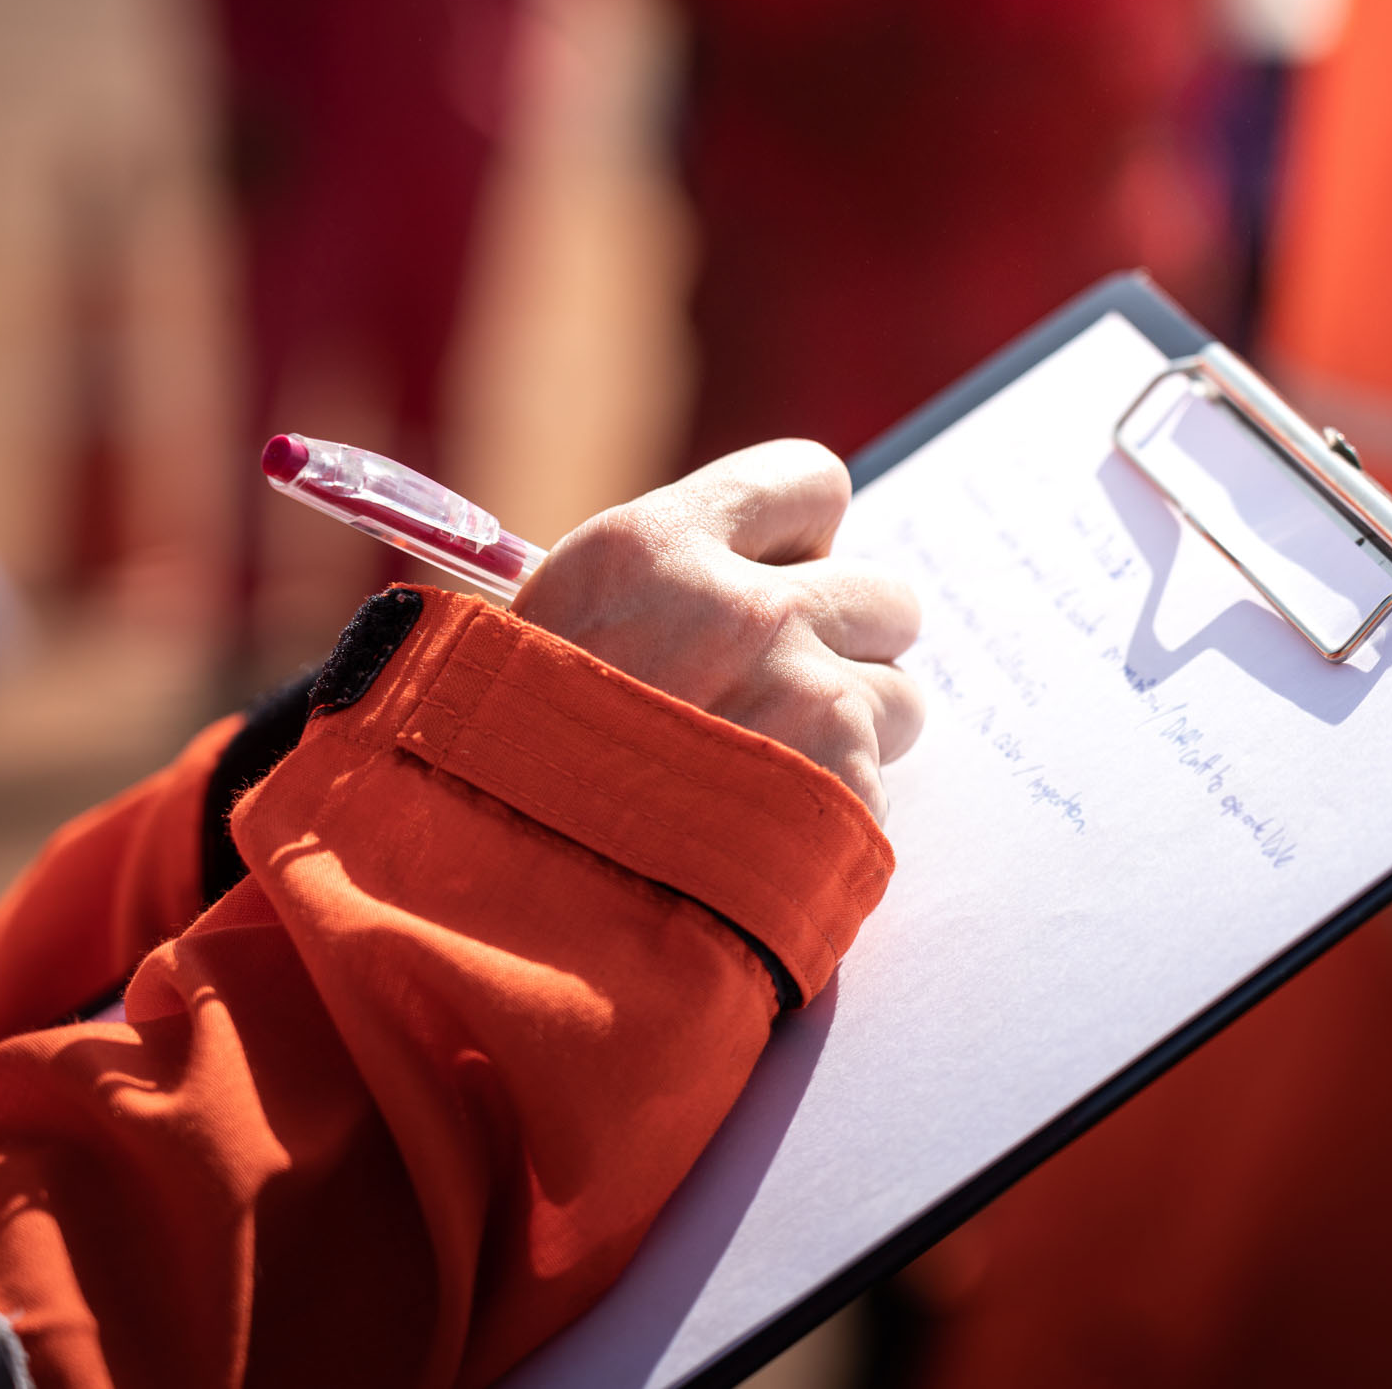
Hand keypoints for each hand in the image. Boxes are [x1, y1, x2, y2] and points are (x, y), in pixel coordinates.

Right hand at [512, 441, 922, 819]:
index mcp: (656, 548)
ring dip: (850, 738)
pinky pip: (877, 794)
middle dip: (845, 646)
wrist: (498, 910)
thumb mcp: (539, 639)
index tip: (777, 581)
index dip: (805, 540)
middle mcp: (747, 609)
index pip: (812, 482)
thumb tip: (728, 588)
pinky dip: (832, 822)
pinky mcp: (843, 796)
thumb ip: (648, 597)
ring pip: (899, 698)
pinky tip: (760, 849)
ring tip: (768, 784)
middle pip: (885, 594)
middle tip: (778, 700)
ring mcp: (805, 702)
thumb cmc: (492, 774)